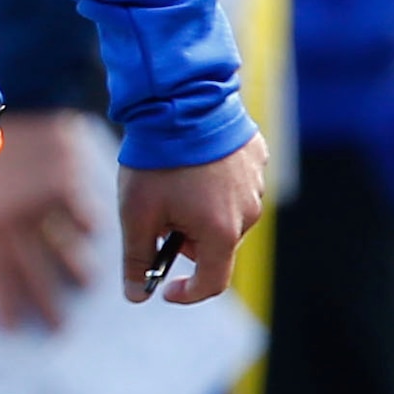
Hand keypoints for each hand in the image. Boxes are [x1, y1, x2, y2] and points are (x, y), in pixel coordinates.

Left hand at [0, 108, 109, 335]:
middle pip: (40, 271)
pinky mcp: (66, 168)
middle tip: (60, 330)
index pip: (5, 279)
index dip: (13, 307)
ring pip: (69, 242)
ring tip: (84, 284)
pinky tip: (88, 235)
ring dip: (75, 266)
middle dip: (49, 304)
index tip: (22, 332)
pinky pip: (83, 207)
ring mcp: (47, 191)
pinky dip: (86, 223)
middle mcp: (20, 213)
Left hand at [122, 132, 268, 306]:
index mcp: (221, 232)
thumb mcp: (136, 214)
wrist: (181, 98)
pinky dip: (215, 184)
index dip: (188, 292)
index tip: (166, 289)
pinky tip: (193, 163)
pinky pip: (236, 184)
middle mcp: (249, 212)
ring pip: (227, 214)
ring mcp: (256, 183)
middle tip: (159, 216)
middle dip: (187, 240)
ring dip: (202, 211)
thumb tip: (136, 295)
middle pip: (217, 245)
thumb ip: (137, 259)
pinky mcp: (257, 157)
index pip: (212, 282)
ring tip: (174, 182)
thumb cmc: (157, 160)